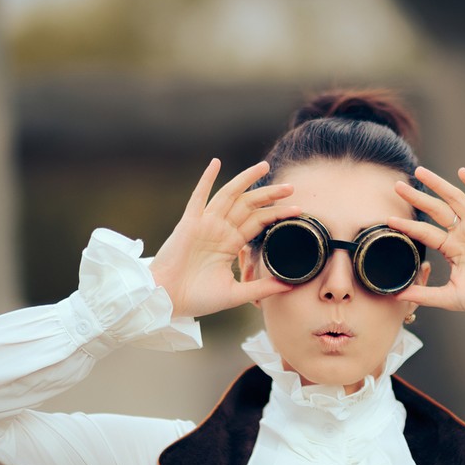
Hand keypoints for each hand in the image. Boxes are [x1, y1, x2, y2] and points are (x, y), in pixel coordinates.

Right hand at [149, 159, 299, 317]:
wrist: (167, 300)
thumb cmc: (197, 298)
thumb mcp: (236, 293)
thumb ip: (261, 287)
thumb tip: (290, 286)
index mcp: (230, 244)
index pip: (258, 222)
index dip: (277, 214)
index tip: (297, 209)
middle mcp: (220, 230)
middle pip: (249, 205)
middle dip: (270, 195)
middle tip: (291, 186)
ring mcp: (205, 224)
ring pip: (230, 195)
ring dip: (246, 179)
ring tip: (264, 166)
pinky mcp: (189, 223)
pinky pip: (199, 197)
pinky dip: (206, 179)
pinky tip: (215, 163)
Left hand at [388, 166, 464, 320]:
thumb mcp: (451, 297)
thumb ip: (425, 294)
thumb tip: (397, 296)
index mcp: (453, 249)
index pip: (426, 232)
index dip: (408, 225)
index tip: (389, 219)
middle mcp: (464, 233)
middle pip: (436, 210)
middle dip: (417, 197)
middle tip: (397, 186)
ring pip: (455, 199)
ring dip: (438, 184)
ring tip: (420, 172)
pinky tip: (462, 172)